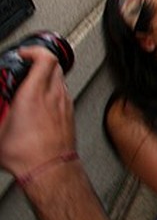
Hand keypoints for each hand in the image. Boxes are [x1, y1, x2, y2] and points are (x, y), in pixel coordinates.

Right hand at [0, 47, 74, 178]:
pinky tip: (42, 102)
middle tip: (27, 66)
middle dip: (40, 61)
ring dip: (47, 76)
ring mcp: (64, 103)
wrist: (50, 169)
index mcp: (33, 94)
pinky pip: (64, 93)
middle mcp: (53, 95)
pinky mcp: (69, 113)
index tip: (24, 53)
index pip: (44, 58)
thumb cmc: (27, 154)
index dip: (34, 50)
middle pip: (55, 65)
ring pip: (60, 78)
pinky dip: (53, 91)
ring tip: (32, 85)